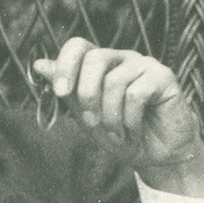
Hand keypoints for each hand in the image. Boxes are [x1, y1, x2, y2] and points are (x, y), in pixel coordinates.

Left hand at [32, 38, 203, 198]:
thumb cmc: (120, 134)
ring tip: (116, 134)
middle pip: (95, 58)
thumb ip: (67, 91)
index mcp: (101, 65)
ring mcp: (145, 65)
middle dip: (87, 94)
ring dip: (110, 116)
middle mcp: (122, 59)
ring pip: (114, 81)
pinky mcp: (164, 77)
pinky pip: (137, 93)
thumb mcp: (86, 115)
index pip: (78, 46)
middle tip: (91, 122)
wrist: (155, 156)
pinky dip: (129, 119)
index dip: (66, 65)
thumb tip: (39, 64)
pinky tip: (133, 131)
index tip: (61, 92)